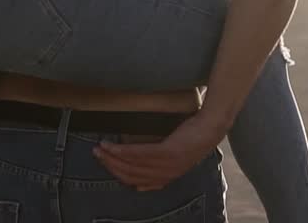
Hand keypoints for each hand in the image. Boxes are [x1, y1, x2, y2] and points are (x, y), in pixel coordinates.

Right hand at [93, 110, 227, 190]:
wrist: (211, 125)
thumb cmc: (194, 134)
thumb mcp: (176, 152)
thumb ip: (159, 159)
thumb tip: (140, 159)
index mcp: (167, 176)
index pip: (137, 182)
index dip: (119, 175)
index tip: (106, 165)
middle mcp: (166, 174)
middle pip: (131, 174)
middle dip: (110, 165)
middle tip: (96, 154)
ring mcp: (166, 165)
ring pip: (132, 165)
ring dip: (112, 157)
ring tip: (100, 148)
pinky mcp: (167, 152)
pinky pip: (139, 154)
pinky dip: (122, 150)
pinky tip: (113, 145)